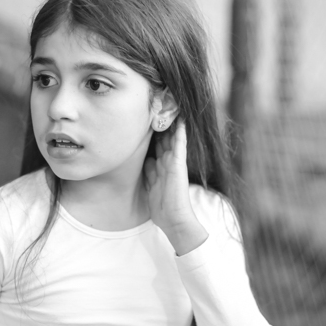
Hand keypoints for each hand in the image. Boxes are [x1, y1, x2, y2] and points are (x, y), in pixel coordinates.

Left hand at [143, 120, 207, 255]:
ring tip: (169, 106)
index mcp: (161, 168)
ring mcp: (173, 162)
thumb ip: (149, 173)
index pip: (156, 147)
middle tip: (157, 107)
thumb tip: (146, 160)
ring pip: (171, 137)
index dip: (152, 135)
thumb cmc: (162, 208)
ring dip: (170, 123)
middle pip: (163, 139)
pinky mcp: (178, 164)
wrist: (174, 220)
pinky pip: (179, 143)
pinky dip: (180, 131)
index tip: (147, 121)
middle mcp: (167, 162)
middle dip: (160, 125)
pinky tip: (180, 119)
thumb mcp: (151, 187)